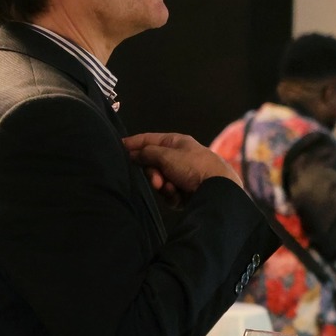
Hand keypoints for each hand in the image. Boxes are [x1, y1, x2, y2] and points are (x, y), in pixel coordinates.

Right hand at [123, 132, 240, 200]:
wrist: (217, 189)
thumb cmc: (193, 167)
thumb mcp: (167, 156)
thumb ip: (147, 153)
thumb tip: (133, 152)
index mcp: (176, 143)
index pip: (150, 140)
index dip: (134, 143)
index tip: (118, 146)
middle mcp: (179, 157)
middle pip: (153, 164)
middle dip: (153, 174)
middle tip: (157, 181)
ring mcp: (183, 175)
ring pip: (160, 181)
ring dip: (163, 186)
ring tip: (172, 189)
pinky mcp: (186, 192)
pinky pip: (169, 193)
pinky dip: (172, 195)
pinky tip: (180, 196)